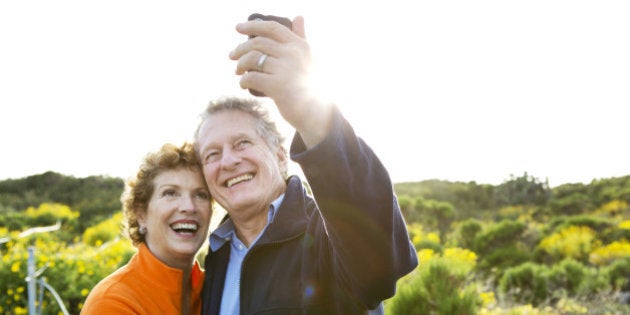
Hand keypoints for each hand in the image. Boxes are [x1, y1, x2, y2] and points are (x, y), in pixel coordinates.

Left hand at [229, 16, 331, 146]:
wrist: (315, 111)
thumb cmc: (310, 84)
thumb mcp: (308, 58)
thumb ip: (301, 37)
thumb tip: (299, 17)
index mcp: (300, 45)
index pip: (273, 28)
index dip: (253, 26)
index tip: (238, 28)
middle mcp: (294, 54)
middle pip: (259, 43)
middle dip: (241, 48)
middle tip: (232, 56)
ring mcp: (286, 70)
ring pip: (253, 59)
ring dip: (240, 65)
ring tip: (238, 72)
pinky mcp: (278, 87)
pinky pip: (252, 78)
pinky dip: (243, 80)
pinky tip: (243, 84)